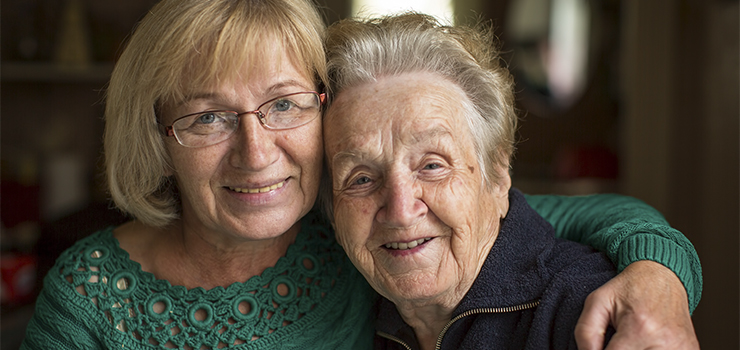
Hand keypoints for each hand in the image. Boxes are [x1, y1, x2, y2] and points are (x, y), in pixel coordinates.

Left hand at [574, 260, 699, 349]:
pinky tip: (646, 342)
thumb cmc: (629, 289)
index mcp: (639, 329)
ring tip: (632, 340)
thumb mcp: (597, 302)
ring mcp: (681, 348)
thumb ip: (586, 333)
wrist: (663, 275)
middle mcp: (664, 342)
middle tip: (618, 340)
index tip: (603, 345)